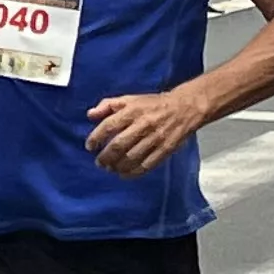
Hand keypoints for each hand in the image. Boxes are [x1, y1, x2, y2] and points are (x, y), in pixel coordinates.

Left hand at [84, 86, 206, 176]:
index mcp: (132, 110)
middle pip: (119, 145)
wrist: (184, 108)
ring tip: (111, 169)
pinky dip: (133, 173)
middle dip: (105, 157)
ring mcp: (155, 138)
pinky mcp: (165, 150)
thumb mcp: (129, 99)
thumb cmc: (153, 104)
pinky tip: (125, 174)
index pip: (109, 126)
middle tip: (100, 163)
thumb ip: (108, 105)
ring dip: (117, 166)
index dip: (96, 137)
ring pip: (131, 157)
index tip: (90, 146)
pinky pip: (147, 165)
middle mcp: (143, 125)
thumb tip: (90, 114)